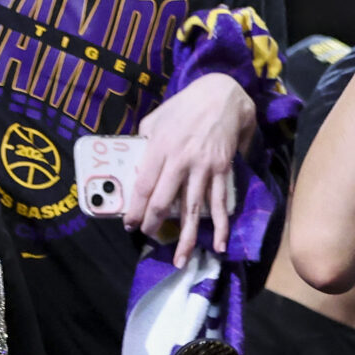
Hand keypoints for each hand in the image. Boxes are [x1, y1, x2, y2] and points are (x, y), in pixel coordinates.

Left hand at [128, 74, 254, 265]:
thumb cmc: (185, 104)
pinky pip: (220, 201)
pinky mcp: (223, 169)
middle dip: (154, 226)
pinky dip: (220, 225)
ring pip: (193, 208)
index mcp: (160, 147)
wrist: (223, 93)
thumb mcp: (157, 118)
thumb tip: (137, 164)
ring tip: (181, 260)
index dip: (135, 210)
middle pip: (164, 202)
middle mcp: (181, 161)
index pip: (143, 186)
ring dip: (187, 237)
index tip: (130, 225)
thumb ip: (145, 140)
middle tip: (149, 237)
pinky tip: (219, 243)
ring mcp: (204, 167)